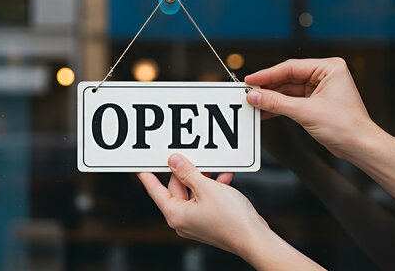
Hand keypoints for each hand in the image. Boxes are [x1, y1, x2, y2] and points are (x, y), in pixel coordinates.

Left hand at [137, 153, 323, 269]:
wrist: (254, 238)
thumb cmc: (231, 220)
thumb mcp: (206, 188)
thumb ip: (188, 172)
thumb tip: (174, 162)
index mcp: (176, 214)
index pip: (155, 191)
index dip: (147, 176)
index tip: (139, 166)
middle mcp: (183, 220)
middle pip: (177, 188)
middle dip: (188, 171)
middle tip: (192, 156)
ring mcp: (196, 221)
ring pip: (194, 191)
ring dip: (204, 178)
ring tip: (214, 166)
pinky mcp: (210, 220)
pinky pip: (206, 198)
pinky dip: (214, 187)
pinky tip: (224, 176)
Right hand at [245, 58, 380, 159]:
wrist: (360, 147)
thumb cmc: (347, 127)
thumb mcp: (306, 112)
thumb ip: (277, 103)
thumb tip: (255, 96)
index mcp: (329, 68)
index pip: (291, 67)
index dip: (268, 74)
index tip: (251, 80)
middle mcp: (325, 75)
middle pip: (288, 77)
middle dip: (268, 87)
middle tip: (249, 92)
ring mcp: (321, 89)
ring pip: (288, 90)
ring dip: (272, 98)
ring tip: (255, 103)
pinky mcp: (316, 102)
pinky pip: (292, 100)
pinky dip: (279, 106)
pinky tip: (266, 111)